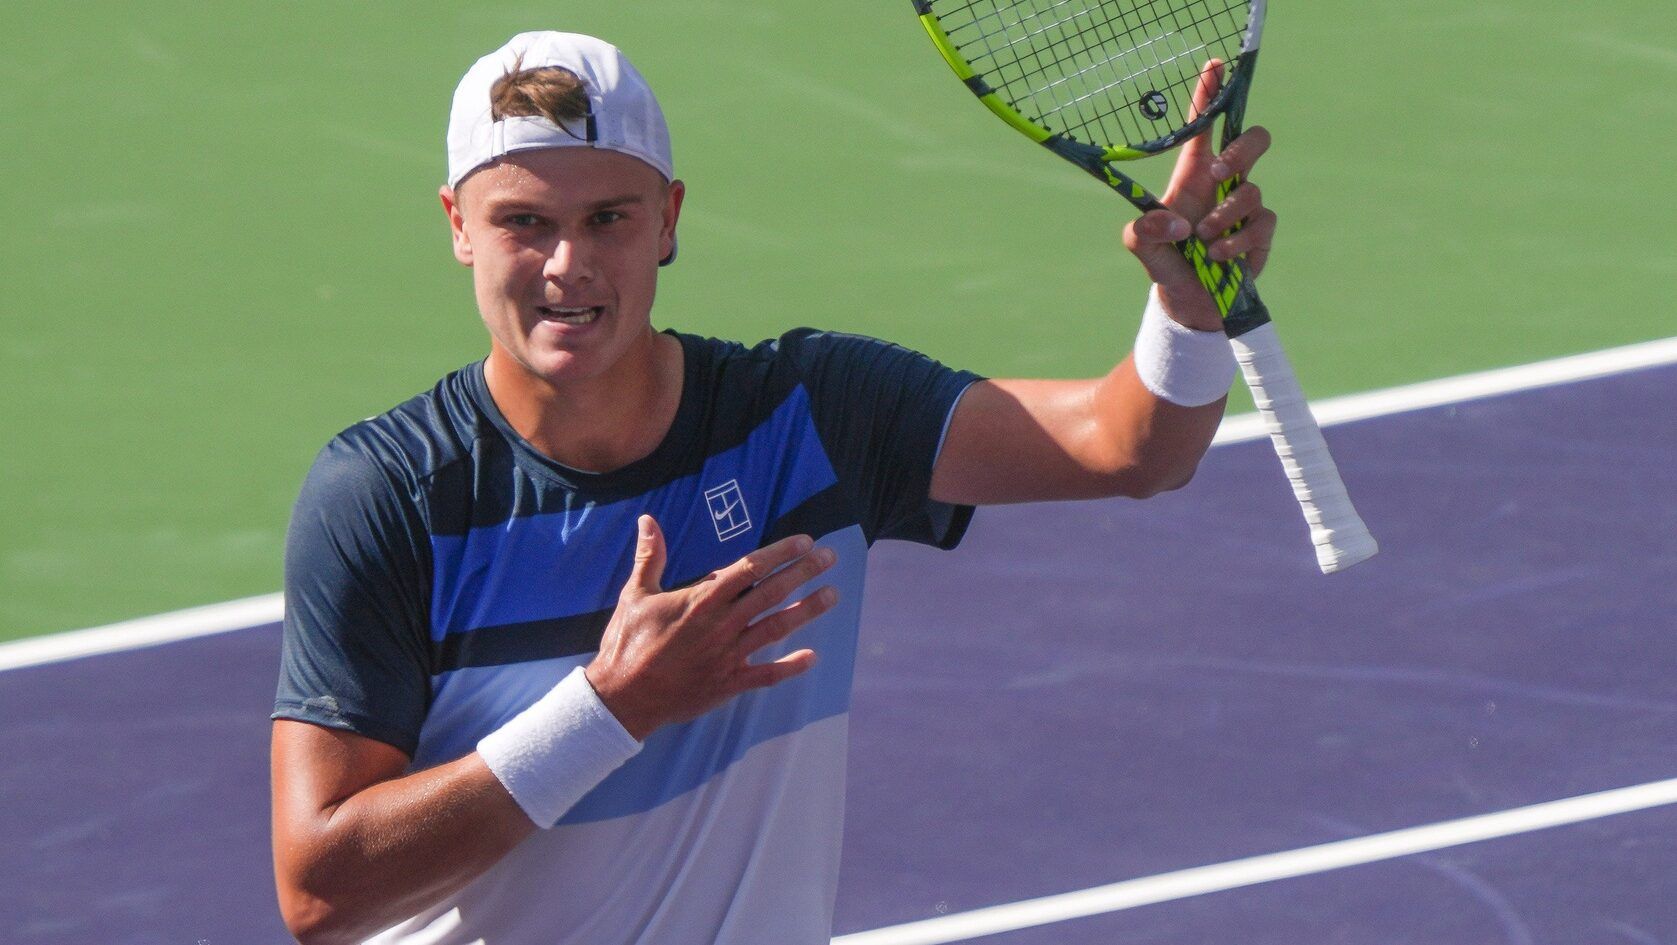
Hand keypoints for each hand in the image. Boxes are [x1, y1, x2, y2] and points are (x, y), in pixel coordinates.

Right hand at [585, 515, 837, 740]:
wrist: (621, 697)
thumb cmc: (627, 643)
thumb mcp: (635, 594)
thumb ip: (649, 556)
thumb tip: (647, 520)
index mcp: (702, 600)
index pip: (749, 568)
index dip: (780, 552)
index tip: (804, 541)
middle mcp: (722, 625)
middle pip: (771, 592)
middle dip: (803, 572)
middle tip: (830, 557)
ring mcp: (728, 655)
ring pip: (776, 628)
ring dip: (807, 610)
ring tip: (833, 595)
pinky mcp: (728, 684)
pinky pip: (766, 675)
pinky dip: (790, 667)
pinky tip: (812, 658)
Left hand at [1122, 59, 1277, 330]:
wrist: (1189, 302)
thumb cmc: (1165, 262)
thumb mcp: (1140, 246)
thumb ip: (1143, 231)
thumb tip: (1175, 224)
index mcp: (1193, 174)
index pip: (1204, 127)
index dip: (1209, 95)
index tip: (1214, 66)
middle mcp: (1223, 183)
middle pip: (1252, 140)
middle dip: (1242, 150)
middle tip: (1219, 172)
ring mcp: (1245, 206)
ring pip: (1251, 189)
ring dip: (1224, 216)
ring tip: (1203, 241)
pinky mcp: (1260, 231)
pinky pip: (1260, 222)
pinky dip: (1236, 241)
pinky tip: (1216, 257)